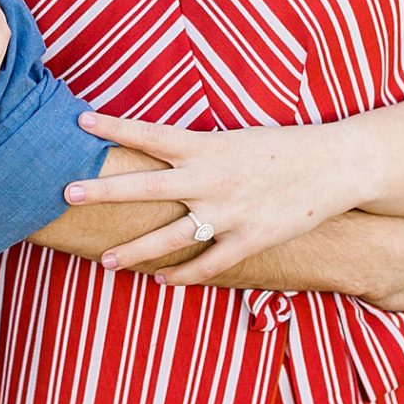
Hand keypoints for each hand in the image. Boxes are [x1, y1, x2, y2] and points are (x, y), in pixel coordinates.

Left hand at [63, 109, 379, 287]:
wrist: (336, 165)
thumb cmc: (282, 148)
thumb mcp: (235, 139)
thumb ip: (197, 150)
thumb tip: (157, 150)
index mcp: (209, 147)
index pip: (152, 134)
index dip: (115, 127)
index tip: (81, 121)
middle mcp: (213, 180)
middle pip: (148, 187)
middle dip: (106, 191)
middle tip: (68, 192)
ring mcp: (230, 214)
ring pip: (170, 238)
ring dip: (134, 251)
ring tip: (103, 260)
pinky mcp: (250, 240)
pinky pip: (208, 265)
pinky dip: (182, 276)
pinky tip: (159, 282)